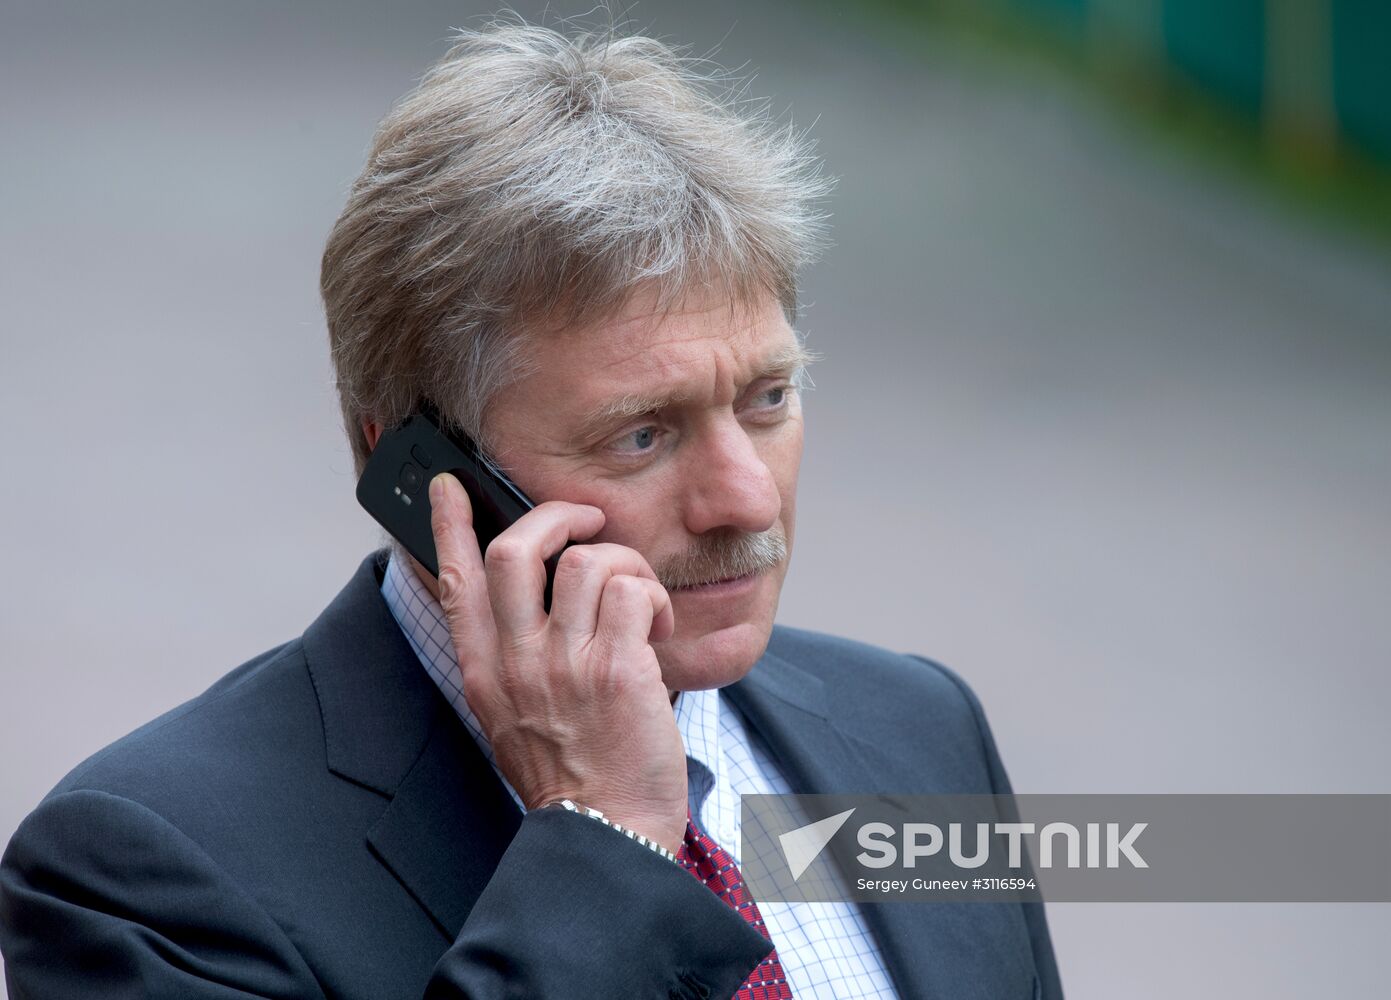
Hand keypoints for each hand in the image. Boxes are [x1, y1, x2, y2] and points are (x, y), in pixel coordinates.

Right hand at [428, 472, 687, 854]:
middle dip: (557, 516)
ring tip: (640, 598)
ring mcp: (565, 665)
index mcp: (485, 673)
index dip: (449, 526)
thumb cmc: (574, 774)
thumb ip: (515, 659)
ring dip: (624, 563)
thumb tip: (537, 596)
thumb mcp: (516, 717)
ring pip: (586, 561)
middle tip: (588, 521)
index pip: (456, 582)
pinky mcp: (617, 669)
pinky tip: (660, 626)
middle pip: (517, 550)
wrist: (608, 832)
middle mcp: (517, 663)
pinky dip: (655, 597)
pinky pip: (634, 592)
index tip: (449, 487)